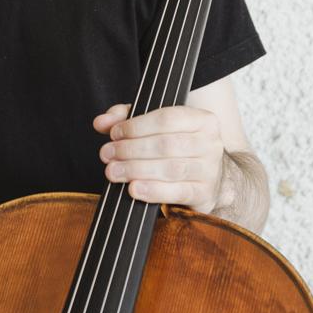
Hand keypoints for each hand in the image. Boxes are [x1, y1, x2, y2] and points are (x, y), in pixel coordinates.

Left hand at [93, 103, 226, 213]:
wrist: (208, 179)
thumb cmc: (176, 146)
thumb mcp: (154, 126)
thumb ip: (126, 118)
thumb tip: (101, 122)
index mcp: (201, 119)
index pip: (165, 118)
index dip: (136, 126)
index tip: (114, 134)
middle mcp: (211, 142)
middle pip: (165, 144)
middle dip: (131, 149)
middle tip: (107, 154)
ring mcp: (211, 169)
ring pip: (170, 168)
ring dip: (136, 170)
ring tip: (113, 171)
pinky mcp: (206, 194)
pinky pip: (177, 192)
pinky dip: (153, 190)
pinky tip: (134, 189)